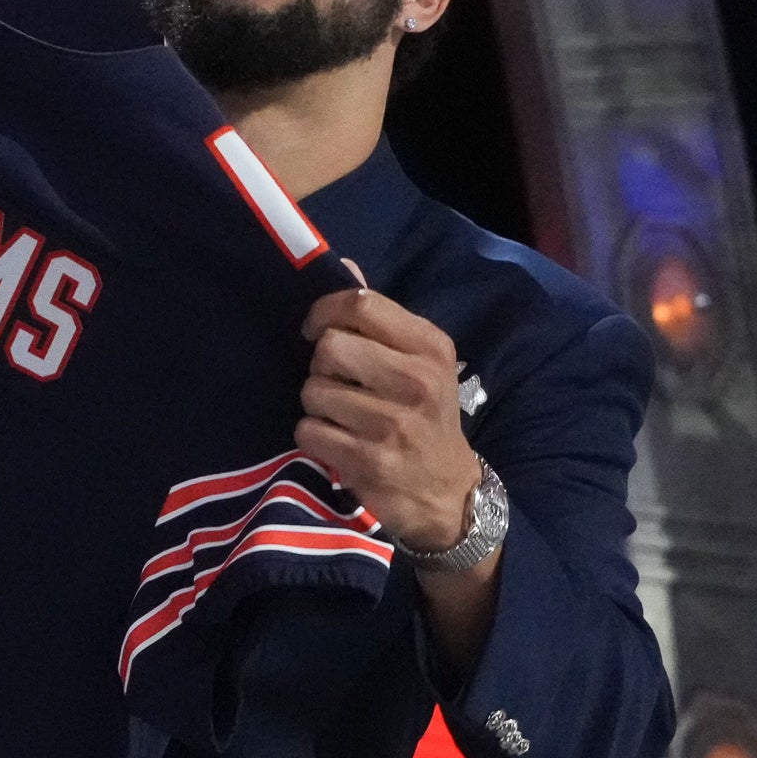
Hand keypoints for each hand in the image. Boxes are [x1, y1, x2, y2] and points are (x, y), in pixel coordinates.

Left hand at [295, 292, 484, 555]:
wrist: (447, 492)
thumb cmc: (425, 416)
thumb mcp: (419, 362)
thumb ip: (380, 318)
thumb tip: (344, 265)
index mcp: (430, 347)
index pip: (361, 303)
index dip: (324, 311)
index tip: (316, 329)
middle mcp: (417, 382)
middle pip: (329, 347)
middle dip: (321, 365)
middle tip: (337, 382)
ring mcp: (393, 424)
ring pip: (313, 390)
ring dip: (317, 404)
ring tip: (341, 416)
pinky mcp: (369, 461)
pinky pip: (309, 430)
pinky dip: (314, 437)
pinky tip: (338, 443)